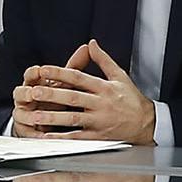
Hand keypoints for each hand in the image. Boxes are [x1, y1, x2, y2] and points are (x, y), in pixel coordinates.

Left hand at [10, 40, 156, 144]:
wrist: (148, 124)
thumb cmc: (132, 100)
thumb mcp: (120, 76)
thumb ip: (103, 60)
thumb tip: (92, 44)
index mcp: (104, 88)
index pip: (79, 78)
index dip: (60, 73)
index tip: (44, 70)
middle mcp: (101, 104)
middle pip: (73, 98)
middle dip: (52, 95)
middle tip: (34, 91)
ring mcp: (99, 122)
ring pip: (73, 119)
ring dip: (53, 118)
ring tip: (35, 115)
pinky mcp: (99, 137)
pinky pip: (78, 138)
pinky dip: (63, 138)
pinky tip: (49, 136)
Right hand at [10, 43, 89, 136]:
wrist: (47, 118)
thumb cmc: (56, 96)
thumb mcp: (65, 81)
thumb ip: (74, 65)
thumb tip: (87, 47)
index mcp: (34, 83)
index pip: (30, 74)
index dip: (34, 72)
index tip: (40, 71)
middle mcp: (26, 98)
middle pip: (20, 92)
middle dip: (26, 93)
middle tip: (34, 93)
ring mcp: (24, 114)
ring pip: (20, 113)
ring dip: (28, 115)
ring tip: (36, 117)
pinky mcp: (25, 130)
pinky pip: (26, 132)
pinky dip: (34, 134)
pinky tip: (41, 136)